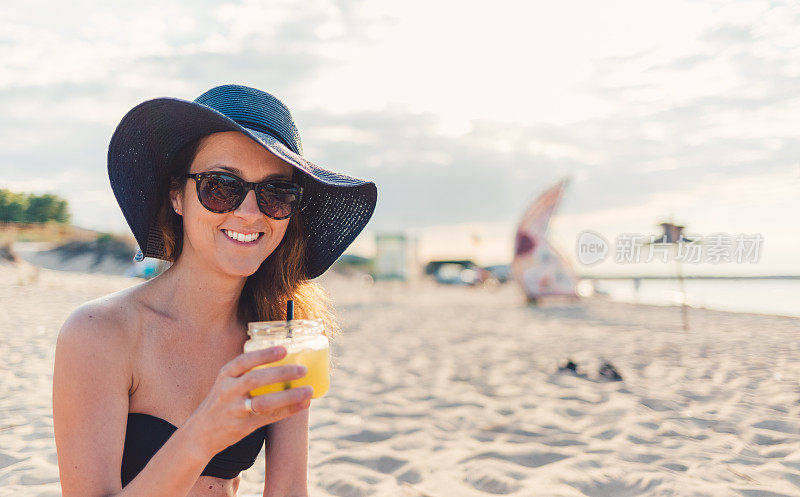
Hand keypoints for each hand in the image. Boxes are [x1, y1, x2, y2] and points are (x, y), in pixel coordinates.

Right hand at [185, 346, 312, 456]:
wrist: (200, 434)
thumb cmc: (220, 402)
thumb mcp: (225, 382)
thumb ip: (245, 373)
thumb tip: (281, 359)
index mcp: (225, 376)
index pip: (244, 361)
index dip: (264, 354)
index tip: (284, 349)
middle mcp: (228, 391)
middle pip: (255, 380)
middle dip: (281, 373)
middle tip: (303, 370)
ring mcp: (235, 410)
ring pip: (264, 402)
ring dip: (289, 396)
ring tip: (308, 391)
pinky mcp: (243, 427)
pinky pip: (269, 418)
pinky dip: (288, 411)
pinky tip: (303, 405)